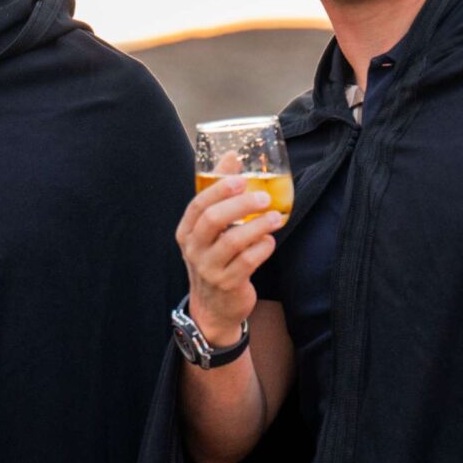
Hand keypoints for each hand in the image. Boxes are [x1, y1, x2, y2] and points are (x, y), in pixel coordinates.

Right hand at [175, 154, 281, 345]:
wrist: (214, 307)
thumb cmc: (214, 258)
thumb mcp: (209, 229)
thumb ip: (218, 193)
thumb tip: (232, 155)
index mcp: (187, 231)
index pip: (197, 205)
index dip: (218, 189)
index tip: (240, 178)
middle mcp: (194, 249)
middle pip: (212, 220)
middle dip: (240, 205)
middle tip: (263, 197)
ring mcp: (209, 268)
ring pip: (232, 242)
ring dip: (257, 226)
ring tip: (275, 218)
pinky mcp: (228, 284)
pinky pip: (248, 262)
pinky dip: (262, 248)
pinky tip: (270, 241)